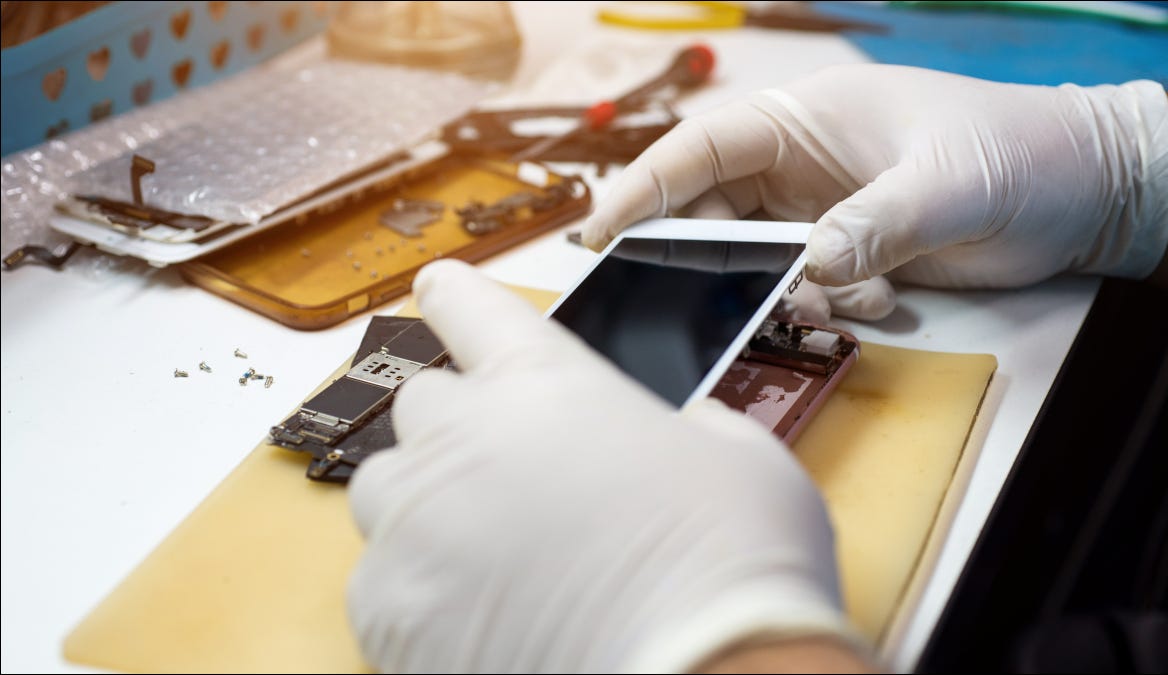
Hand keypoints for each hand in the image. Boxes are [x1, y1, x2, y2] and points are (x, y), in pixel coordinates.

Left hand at [347, 260, 861, 672]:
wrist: (700, 674)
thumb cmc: (731, 562)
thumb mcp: (741, 457)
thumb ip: (688, 425)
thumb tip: (683, 436)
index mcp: (544, 381)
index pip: (471, 307)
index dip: (453, 296)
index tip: (435, 290)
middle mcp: (464, 436)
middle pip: (423, 403)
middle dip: (459, 428)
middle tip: (511, 474)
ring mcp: (417, 522)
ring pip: (387, 489)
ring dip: (427, 504)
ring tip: (487, 549)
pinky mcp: (390, 607)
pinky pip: (379, 578)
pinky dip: (417, 589)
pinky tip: (475, 612)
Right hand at [584, 64, 1167, 290]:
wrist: (1081, 192)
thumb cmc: (1016, 153)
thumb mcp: (945, 184)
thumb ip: (873, 223)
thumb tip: (808, 267)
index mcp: (803, 119)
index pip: (701, 148)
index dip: (644, 191)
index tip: (599, 236)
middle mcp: (796, 163)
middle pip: (711, 213)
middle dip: (707, 261)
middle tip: (696, 305)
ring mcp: (817, 210)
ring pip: (753, 261)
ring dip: (782, 294)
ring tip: (843, 300)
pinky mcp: (843, 252)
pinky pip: (799, 290)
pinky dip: (825, 308)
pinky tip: (880, 300)